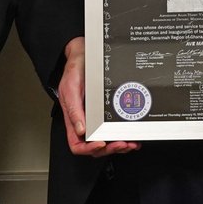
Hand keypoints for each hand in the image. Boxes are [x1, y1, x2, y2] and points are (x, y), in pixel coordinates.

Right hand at [59, 37, 138, 157]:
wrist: (84, 54)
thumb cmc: (75, 70)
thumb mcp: (70, 87)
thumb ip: (74, 109)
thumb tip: (81, 130)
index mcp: (74, 118)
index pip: (77, 144)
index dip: (89, 149)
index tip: (101, 143)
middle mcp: (85, 121)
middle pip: (95, 147)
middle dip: (110, 148)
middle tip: (122, 144)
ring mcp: (96, 119)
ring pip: (107, 142)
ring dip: (119, 146)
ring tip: (130, 143)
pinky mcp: (106, 114)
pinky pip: (114, 130)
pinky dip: (124, 136)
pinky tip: (132, 137)